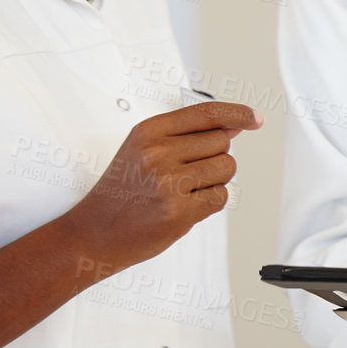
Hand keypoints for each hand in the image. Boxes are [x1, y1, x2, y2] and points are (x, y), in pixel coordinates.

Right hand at [62, 101, 261, 270]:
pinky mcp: (178, 212)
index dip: (237, 113)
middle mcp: (158, 154)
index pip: (206, 113)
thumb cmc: (120, 193)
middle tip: (185, 174)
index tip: (255, 118)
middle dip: (213, 158)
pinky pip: (221, 197)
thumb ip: (186, 135)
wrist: (92, 234)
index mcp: (149, 132)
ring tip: (184, 191)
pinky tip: (184, 206)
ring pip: (226, 169)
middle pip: (222, 142)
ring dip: (214, 181)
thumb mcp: (142, 150)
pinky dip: (210, 203)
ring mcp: (168, 183)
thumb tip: (233, 125)